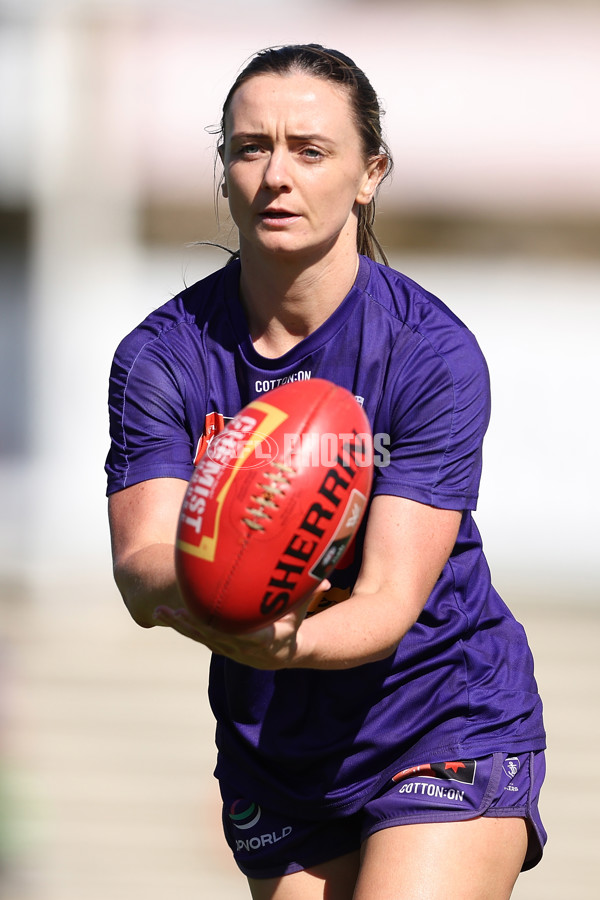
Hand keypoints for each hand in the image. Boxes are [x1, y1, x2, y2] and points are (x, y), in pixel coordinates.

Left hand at [152, 580, 329, 669]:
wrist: (284, 653)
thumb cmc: (293, 624)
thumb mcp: (300, 609)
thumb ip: (307, 593)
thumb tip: (324, 578)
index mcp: (264, 641)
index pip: (243, 634)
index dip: (224, 627)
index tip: (207, 615)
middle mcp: (244, 650)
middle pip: (213, 637)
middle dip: (191, 624)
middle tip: (170, 610)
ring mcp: (230, 650)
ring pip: (201, 638)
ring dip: (180, 625)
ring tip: (159, 613)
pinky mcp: (219, 647)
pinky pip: (198, 637)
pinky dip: (183, 626)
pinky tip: (163, 615)